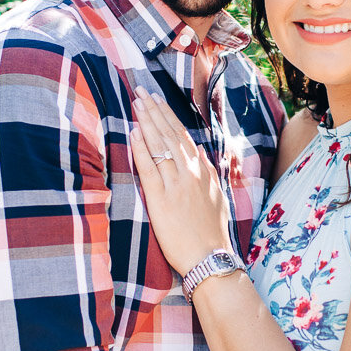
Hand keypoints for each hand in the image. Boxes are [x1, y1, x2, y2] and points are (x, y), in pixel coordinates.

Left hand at [130, 89, 232, 274]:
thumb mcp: (217, 197)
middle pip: (169, 134)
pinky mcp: (161, 200)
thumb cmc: (213, 232)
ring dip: (146, 121)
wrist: (210, 259)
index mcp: (203, 171)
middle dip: (153, 111)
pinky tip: (134, 132)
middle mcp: (190, 173)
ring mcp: (176, 185)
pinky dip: (141, 149)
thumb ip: (209, 171)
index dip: (167, 115)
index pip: (182, 136)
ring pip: (159, 146)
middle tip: (140, 91)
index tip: (155, 99)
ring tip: (135, 103)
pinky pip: (149, 168)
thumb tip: (198, 149)